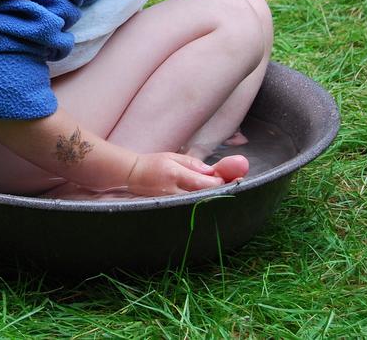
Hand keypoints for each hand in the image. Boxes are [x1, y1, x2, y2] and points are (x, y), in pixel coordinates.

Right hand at [125, 152, 248, 196]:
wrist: (132, 175)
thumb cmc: (154, 163)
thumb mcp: (173, 157)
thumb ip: (193, 164)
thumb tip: (212, 172)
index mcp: (175, 174)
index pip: (204, 182)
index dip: (220, 182)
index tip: (234, 178)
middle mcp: (173, 191)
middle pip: (203, 196)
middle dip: (220, 193)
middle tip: (233, 187)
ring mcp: (170, 202)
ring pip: (198, 205)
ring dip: (212, 200)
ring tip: (223, 196)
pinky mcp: (168, 209)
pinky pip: (189, 208)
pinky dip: (201, 205)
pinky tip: (208, 202)